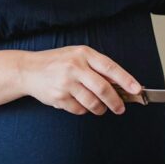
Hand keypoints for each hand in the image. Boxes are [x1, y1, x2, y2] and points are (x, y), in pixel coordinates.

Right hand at [20, 45, 140, 115]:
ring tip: (98, 108)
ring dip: (99, 109)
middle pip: (103, 88)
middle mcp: (74, 67)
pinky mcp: (58, 97)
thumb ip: (96, 67)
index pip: (110, 67)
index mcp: (83, 53)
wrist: (28, 69)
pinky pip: (79, 109)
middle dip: (115, 102)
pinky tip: (77, 102)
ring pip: (93, 102)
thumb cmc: (56, 62)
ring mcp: (66, 82)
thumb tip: (120, 83)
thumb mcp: (76, 56)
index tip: (137, 89)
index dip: (126, 80)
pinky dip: (83, 110)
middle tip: (120, 108)